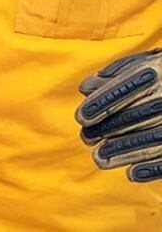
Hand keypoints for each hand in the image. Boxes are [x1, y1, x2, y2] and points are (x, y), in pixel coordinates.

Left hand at [75, 49, 161, 181]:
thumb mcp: (145, 62)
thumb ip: (115, 73)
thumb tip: (86, 88)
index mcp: (155, 70)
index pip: (124, 88)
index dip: (101, 104)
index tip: (82, 117)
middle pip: (135, 116)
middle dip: (107, 129)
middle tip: (86, 138)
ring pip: (151, 139)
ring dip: (123, 152)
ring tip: (99, 158)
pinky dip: (151, 167)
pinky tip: (131, 174)